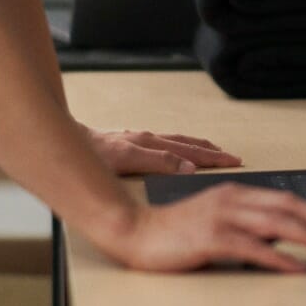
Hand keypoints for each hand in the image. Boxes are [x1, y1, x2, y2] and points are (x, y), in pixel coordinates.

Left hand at [87, 126, 242, 174]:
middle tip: (234, 158)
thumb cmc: (94, 154)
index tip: (233, 161)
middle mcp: (149, 139)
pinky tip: (181, 149)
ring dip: (199, 147)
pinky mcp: (134, 142)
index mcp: (151, 143)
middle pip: (189, 144)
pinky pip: (167, 142)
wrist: (72, 142)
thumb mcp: (126, 160)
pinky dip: (182, 145)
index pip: (191, 152)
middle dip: (212, 152)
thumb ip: (158, 162)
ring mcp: (142, 139)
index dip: (213, 159)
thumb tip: (188, 166)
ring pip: (179, 141)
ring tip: (215, 150)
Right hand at [97, 182, 305, 272]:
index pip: (285, 199)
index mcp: (235, 192)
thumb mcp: (216, 219)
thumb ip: (246, 224)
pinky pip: (255, 248)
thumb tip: (280, 238)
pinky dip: (280, 258)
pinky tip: (296, 267)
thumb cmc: (174, 232)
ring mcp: (222, 217)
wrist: (135, 233)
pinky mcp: (212, 238)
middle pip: (288, 208)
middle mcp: (232, 199)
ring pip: (277, 225)